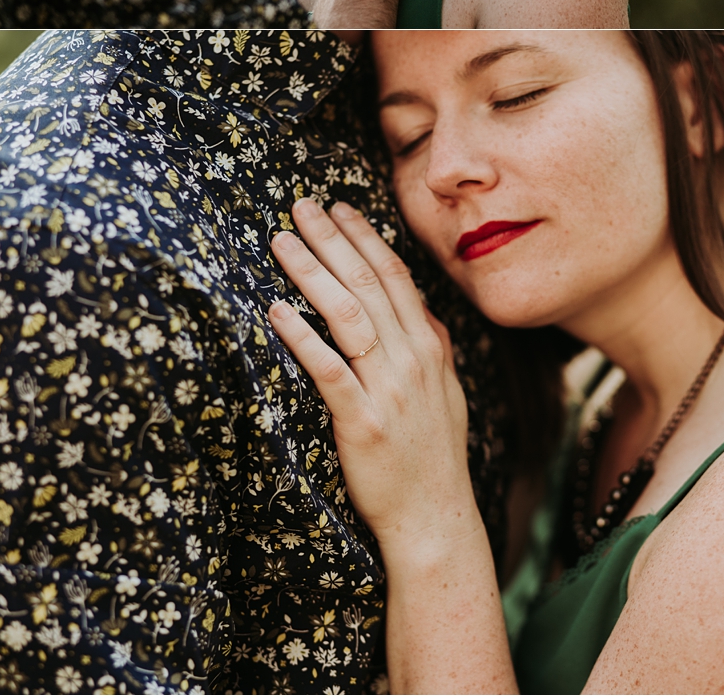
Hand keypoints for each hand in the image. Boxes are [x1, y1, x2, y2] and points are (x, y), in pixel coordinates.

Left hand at [268, 199, 476, 549]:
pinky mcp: (362, 422)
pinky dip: (302, 338)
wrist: (434, 517)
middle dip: (332, 240)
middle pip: (368, 284)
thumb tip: (417, 306)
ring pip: (348, 316)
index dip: (364, 237)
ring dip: (312, 274)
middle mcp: (411, 359)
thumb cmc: (432, 454)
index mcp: (429, 346)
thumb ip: (431, 344)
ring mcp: (388, 389)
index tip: (339, 207)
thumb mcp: (445, 390)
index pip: (395, 275)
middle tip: (301, 206)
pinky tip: (277, 312)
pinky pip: (329, 370)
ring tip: (282, 243)